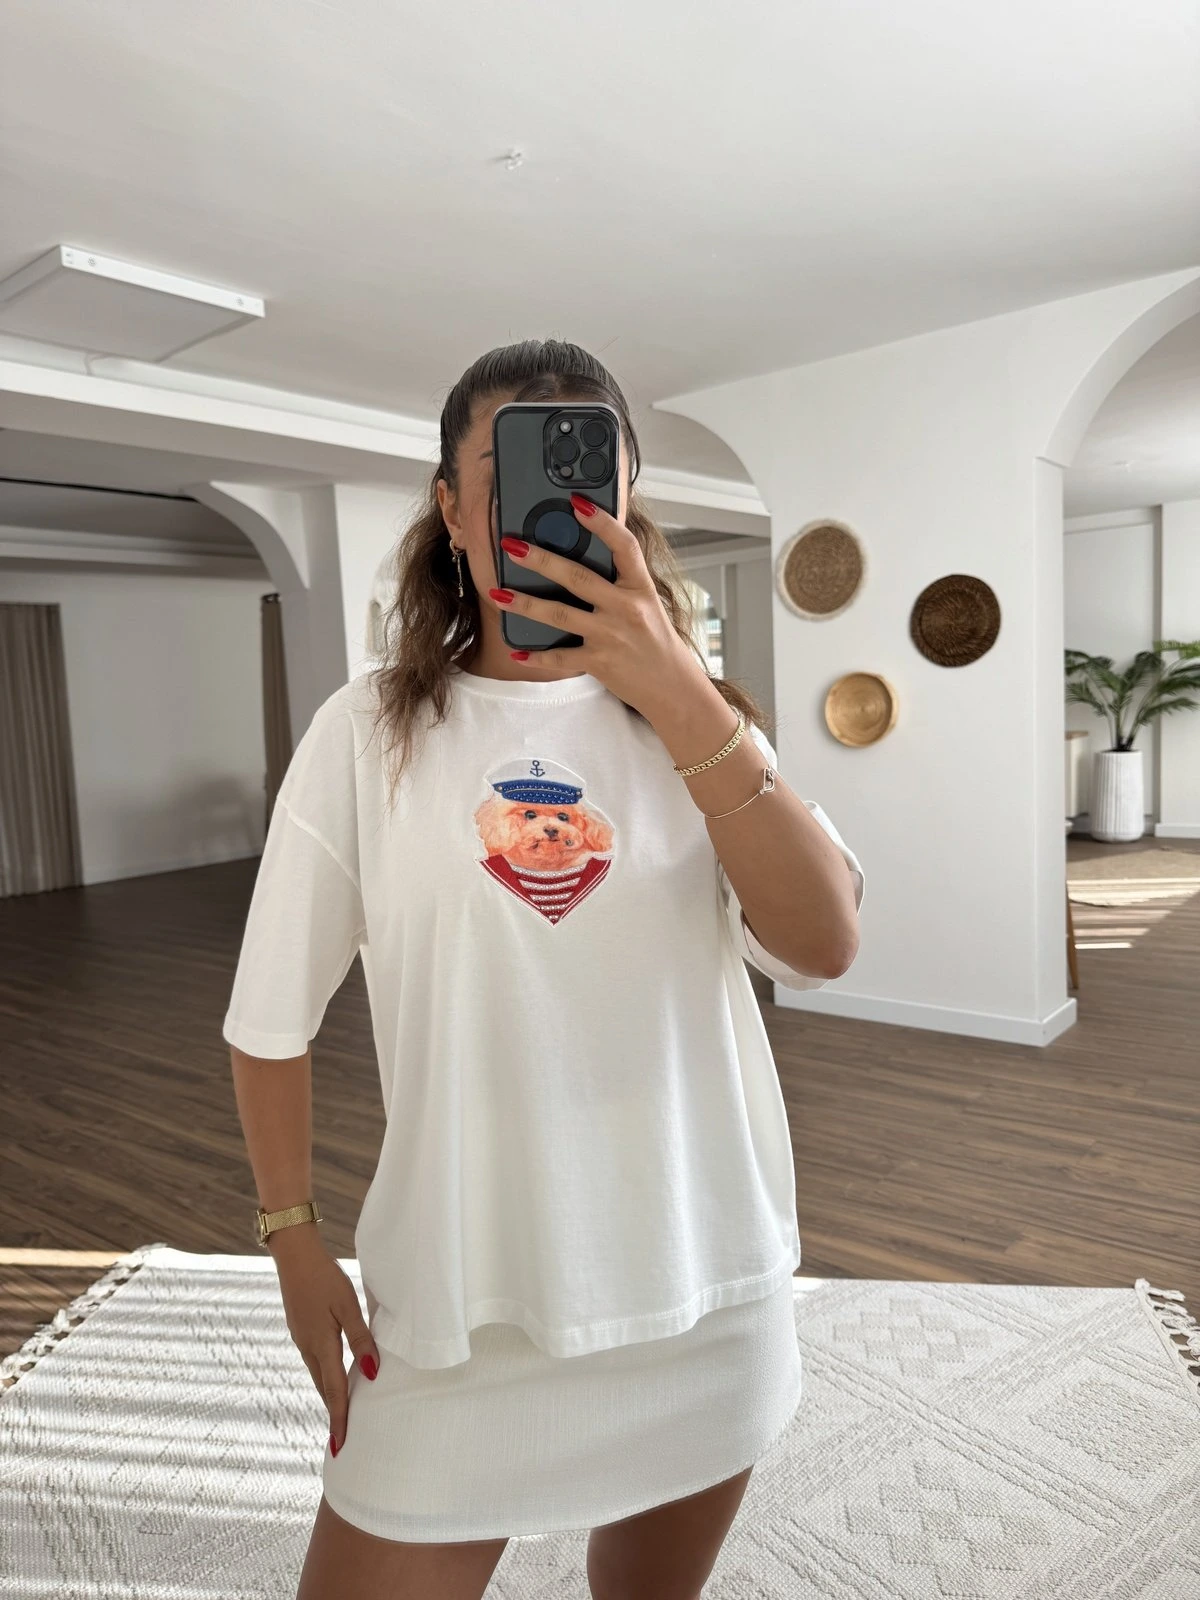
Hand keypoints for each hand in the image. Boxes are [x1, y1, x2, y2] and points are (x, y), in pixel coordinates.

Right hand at [271, 1228, 380, 1456]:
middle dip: (335, 1412)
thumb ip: (361, 1339)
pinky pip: (315, 1360)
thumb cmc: (324, 1277)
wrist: (293, 1255)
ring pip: (318, 1375)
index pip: (334, 1390)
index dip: (340, 1418)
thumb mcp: (347, 1306)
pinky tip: (334, 1374)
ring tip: (342, 1413)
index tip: (341, 1445)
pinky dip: (325, 1376)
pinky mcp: (300, 1329)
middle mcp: (308, 1347)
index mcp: (321, 1345)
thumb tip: (371, 1373)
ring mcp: (301, 1338)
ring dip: (330, 1394)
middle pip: (324, 1388)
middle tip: (343, 1438)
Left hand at [491, 492, 704, 719]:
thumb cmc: (655, 640)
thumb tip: (581, 556)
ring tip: (498, 593)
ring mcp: (611, 636)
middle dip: (541, 560)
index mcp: (640, 587)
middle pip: (578, 577)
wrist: (672, 685)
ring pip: (560, 614)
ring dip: (525, 603)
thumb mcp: (646, 603)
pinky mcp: (599, 662)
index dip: (602, 522)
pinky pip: (560, 658)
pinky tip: (516, 651)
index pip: (623, 546)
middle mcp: (626, 608)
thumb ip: (620, 582)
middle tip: (512, 546)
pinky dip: (536, 657)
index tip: (577, 502)